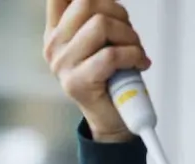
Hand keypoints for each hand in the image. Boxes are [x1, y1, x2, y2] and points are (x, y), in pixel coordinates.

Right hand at [43, 0, 151, 142]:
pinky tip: (140, 64)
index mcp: (57, 32)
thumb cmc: (113, 80)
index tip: (109, 6)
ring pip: (101, 25)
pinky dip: (135, 56)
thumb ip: (100, 21)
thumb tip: (111, 1)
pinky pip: (112, 54)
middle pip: (87, 3)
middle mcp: (55, 45)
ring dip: (130, 37)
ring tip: (136, 53)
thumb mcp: (103, 45)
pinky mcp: (79, 81)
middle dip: (119, 15)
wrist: (113, 121)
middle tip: (130, 36)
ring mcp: (63, 64)